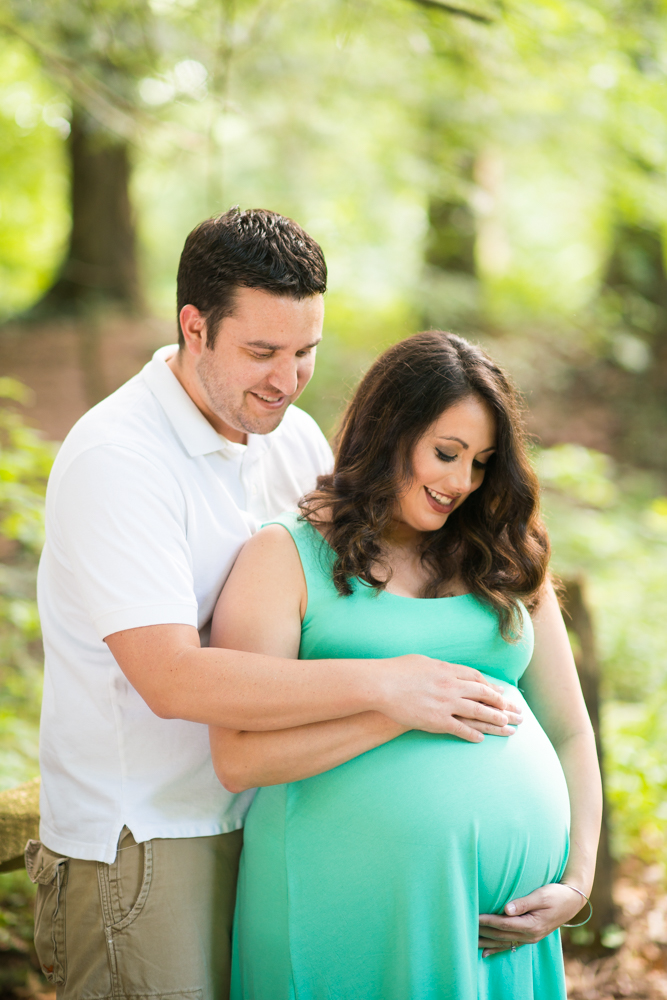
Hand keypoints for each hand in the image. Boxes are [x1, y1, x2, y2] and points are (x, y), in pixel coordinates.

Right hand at [381, 654, 522, 742]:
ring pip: (477, 712)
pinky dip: (472, 734)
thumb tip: (446, 669)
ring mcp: (445, 703)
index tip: (501, 692)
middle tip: (515, 710)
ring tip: (508, 725)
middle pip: (483, 694)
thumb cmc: (396, 671)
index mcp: (447, 670)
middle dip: (502, 703)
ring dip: (495, 719)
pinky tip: (481, 739)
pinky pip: (460, 728)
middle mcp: (451, 686)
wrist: (381, 685)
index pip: (476, 678)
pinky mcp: (436, 720)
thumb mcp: (421, 662)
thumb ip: (437, 667)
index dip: (491, 686)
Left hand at [478, 883, 587, 955]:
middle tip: (465, 927)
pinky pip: (510, 945)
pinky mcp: (529, 936)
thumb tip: (507, 909)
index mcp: (531, 925)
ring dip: (486, 942)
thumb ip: (524, 902)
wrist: (572, 901)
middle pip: (501, 935)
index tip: (474, 916)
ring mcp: (530, 938)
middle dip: (483, 931)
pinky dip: (497, 949)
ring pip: (503, 943)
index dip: (488, 921)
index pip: (504, 924)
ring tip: (469, 941)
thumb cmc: (556, 894)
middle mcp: (529, 935)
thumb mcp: (541, 895)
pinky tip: (485, 952)